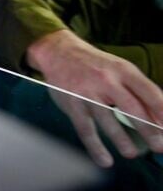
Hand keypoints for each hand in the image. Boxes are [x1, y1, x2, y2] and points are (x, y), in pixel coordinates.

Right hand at [27, 30, 162, 166]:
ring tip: (131, 153)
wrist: (59, 52)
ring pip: (107, 120)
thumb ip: (137, 91)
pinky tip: (105, 160)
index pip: (148, 92)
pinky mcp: (72, 103)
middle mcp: (106, 79)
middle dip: (147, 130)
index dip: (161, 111)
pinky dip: (95, 147)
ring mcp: (87, 91)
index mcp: (122, 69)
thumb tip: (158, 119)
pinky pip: (85, 128)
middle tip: (158, 146)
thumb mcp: (118, 69)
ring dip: (122, 140)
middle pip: (131, 107)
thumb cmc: (95, 65)